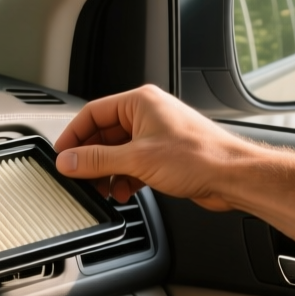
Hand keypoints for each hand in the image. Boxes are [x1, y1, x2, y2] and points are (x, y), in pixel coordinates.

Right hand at [54, 84, 252, 209]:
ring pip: (118, 152)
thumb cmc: (200, 156)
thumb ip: (97, 160)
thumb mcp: (137, 159)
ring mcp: (157, 136)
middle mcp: (148, 115)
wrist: (233, 176)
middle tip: (78, 176)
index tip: (61, 154)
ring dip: (108, 172)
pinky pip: (133, 165)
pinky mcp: (164, 156)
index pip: (93, 113)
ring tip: (101, 189)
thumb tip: (69, 161)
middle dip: (91, 158)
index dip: (74, 135)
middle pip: (104, 134)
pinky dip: (125, 179)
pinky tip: (123, 193)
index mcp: (140, 102)